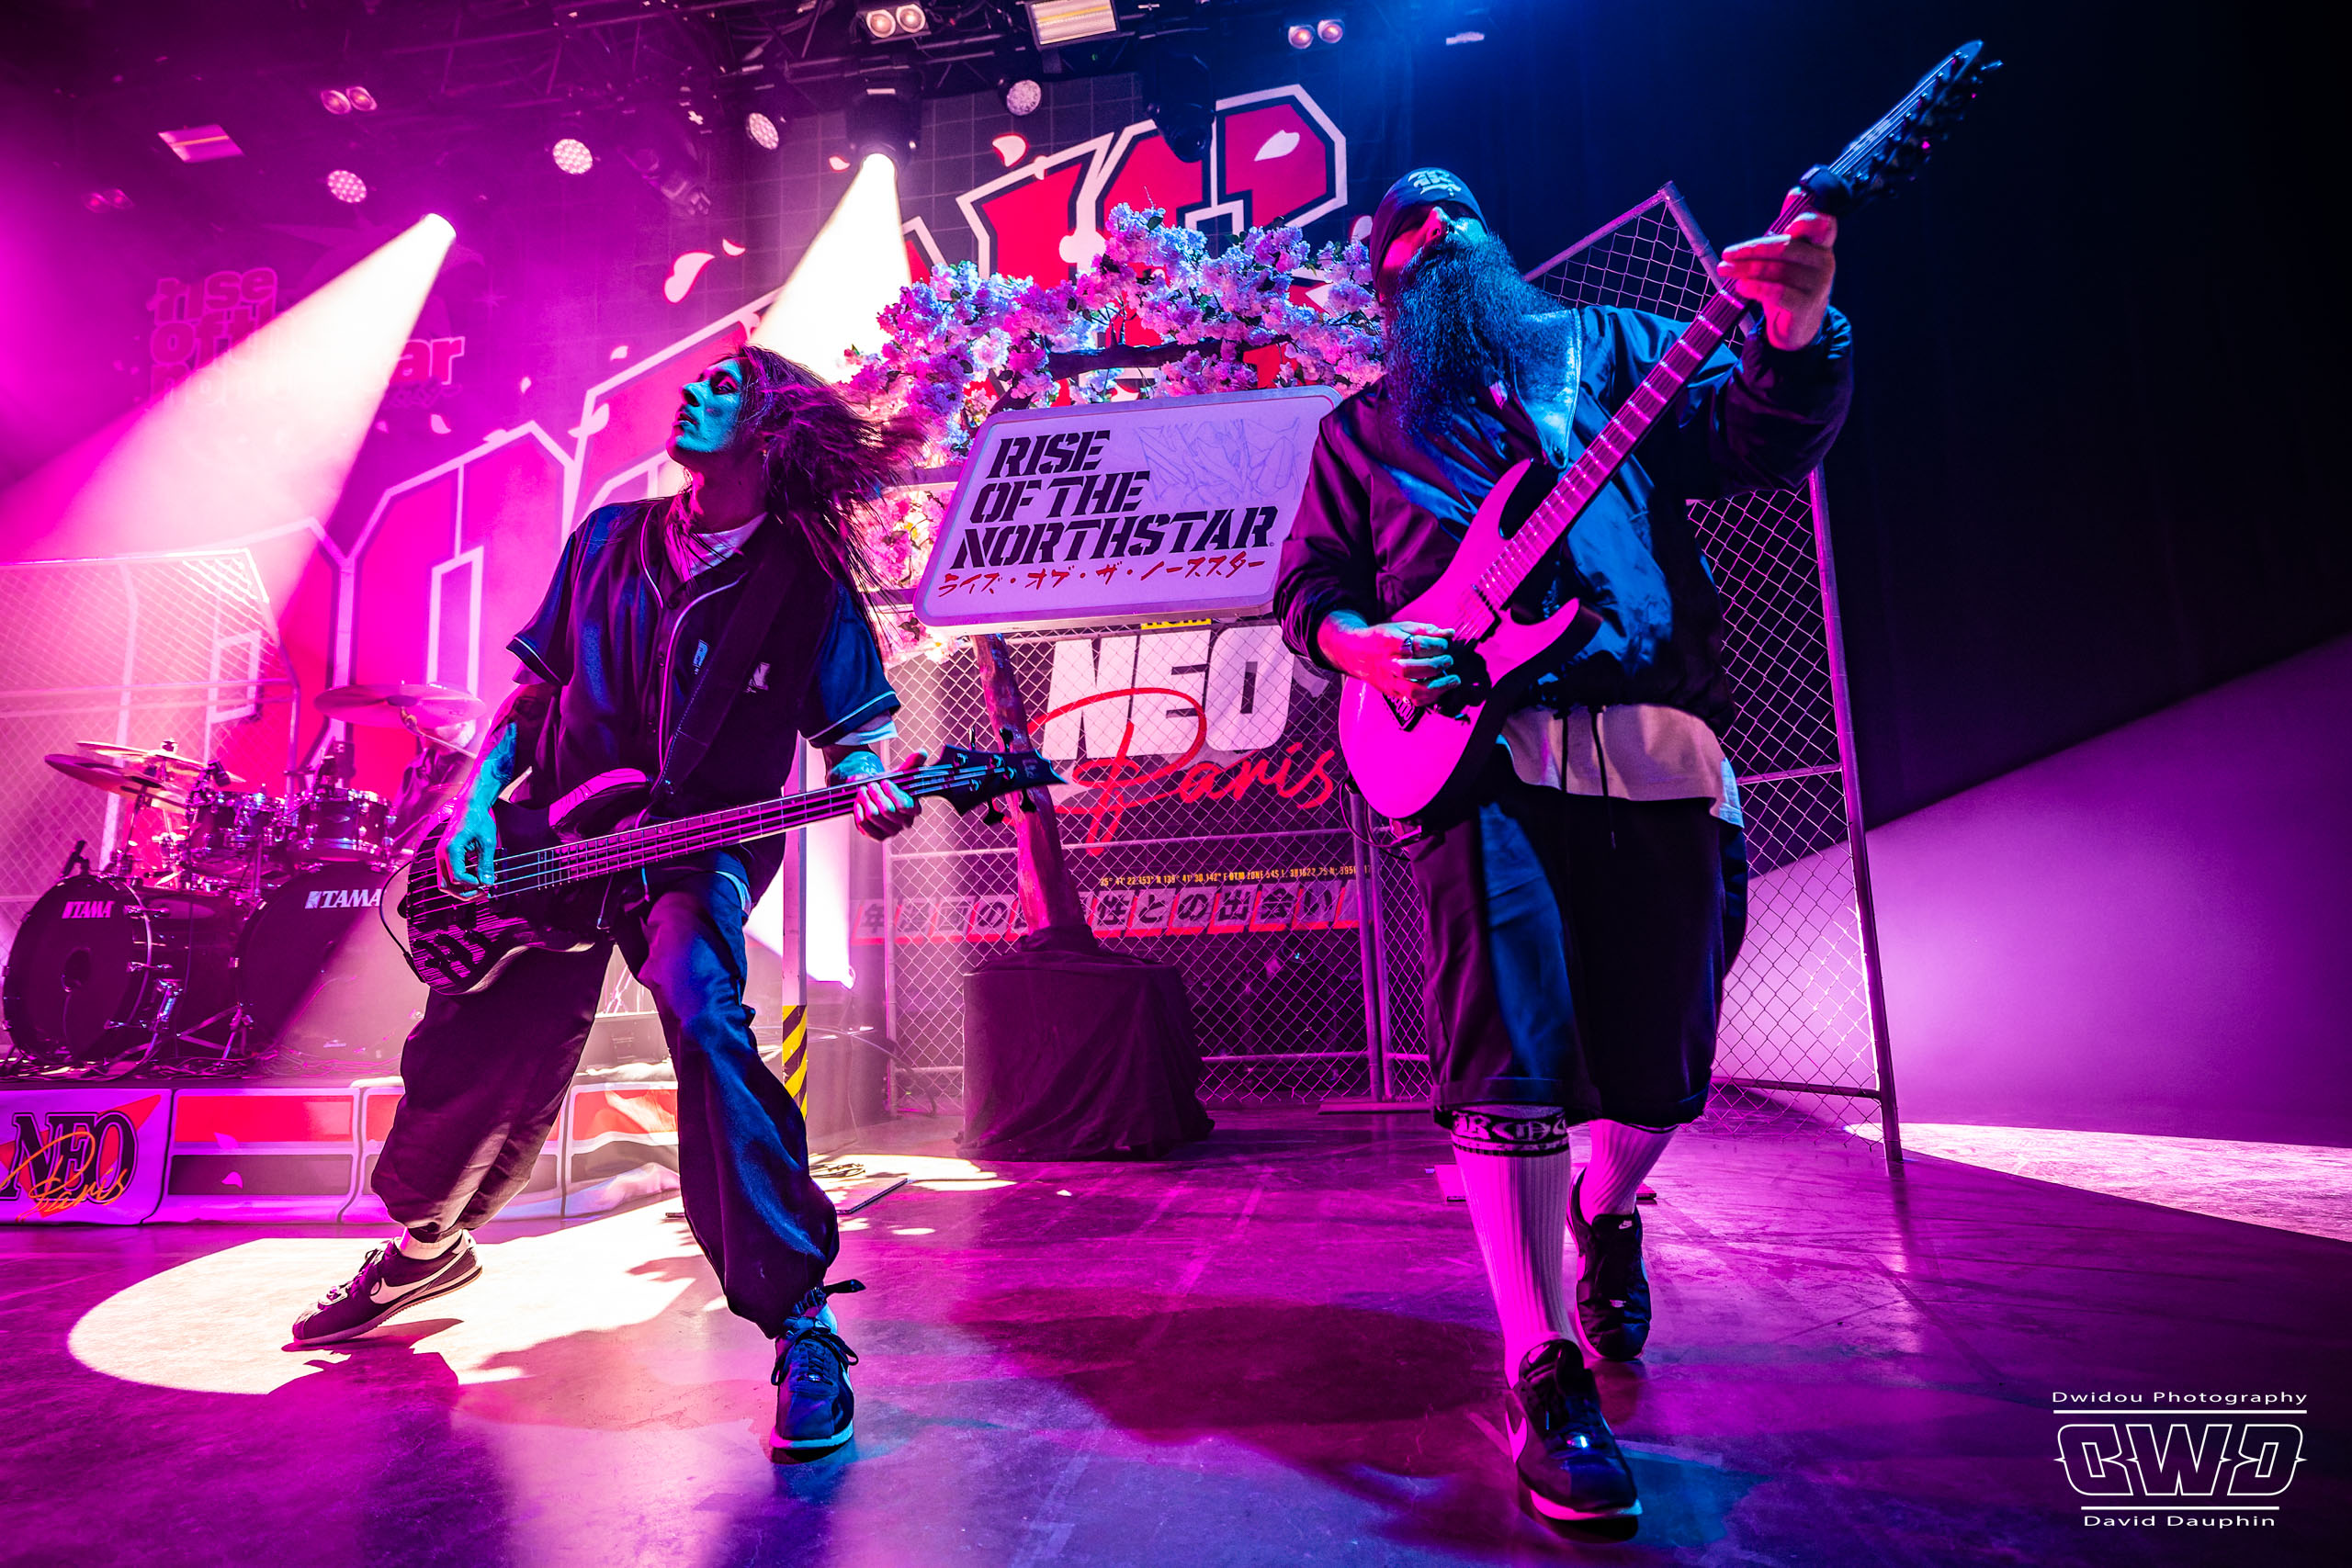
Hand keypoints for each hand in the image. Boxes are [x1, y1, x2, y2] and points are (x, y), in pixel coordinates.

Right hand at [438, 806, 497, 899]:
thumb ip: (486, 864)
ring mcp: (441, 855)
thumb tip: (488, 883)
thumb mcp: (486, 843)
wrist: (470, 806)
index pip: (457, 877)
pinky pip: (448, 874)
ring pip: (445, 883)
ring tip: (481, 888)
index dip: (472, 885)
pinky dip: (461, 881)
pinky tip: (477, 879)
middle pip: (446, 885)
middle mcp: (441, 854)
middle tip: (484, 893)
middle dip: (464, 893)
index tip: (487, 884)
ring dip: (462, 889)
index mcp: (451, 849)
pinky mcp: (445, 856)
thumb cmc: (478, 820)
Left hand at [851, 750, 925, 840]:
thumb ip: (912, 763)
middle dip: (876, 794)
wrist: (872, 793)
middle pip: (887, 810)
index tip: (884, 781)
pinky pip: (864, 825)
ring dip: (865, 800)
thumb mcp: (900, 773)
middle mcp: (905, 824)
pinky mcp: (877, 836)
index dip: (892, 793)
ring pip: (874, 816)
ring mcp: (891, 832)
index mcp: (914, 809)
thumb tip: (922, 752)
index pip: (905, 806)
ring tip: (863, 791)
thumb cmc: (888, 784)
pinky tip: (860, 803)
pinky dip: (859, 811)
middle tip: (871, 785)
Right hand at [1321, 616, 1459, 709]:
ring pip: (1412, 690)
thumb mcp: (1400, 628)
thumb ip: (1426, 630)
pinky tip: (1440, 689)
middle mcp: (1387, 664)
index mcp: (1389, 643)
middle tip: (1448, 661)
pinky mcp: (1391, 692)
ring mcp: (1388, 681)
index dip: (1434, 645)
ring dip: (1437, 687)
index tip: (1444, 643)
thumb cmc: (1382, 638)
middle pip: (1411, 669)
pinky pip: (1412, 701)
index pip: (1414, 645)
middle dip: (1435, 666)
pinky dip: (1430, 698)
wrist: (1355, 653)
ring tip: (1453, 680)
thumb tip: (1450, 633)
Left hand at [1718, 202, 1836, 349]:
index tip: (1788, 224)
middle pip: (1785, 248)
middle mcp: (1823, 263)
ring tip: (1724, 270)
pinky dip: (1755, 287)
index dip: (1808, 220)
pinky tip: (1740, 286)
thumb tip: (1795, 193)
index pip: (1823, 225)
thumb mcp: (1791, 257)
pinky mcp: (1805, 306)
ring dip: (1745, 269)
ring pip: (1776, 271)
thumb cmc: (1792, 285)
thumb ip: (1790, 228)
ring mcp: (1817, 285)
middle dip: (1752, 249)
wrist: (1798, 327)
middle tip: (1727, 253)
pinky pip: (1777, 292)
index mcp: (1821, 246)